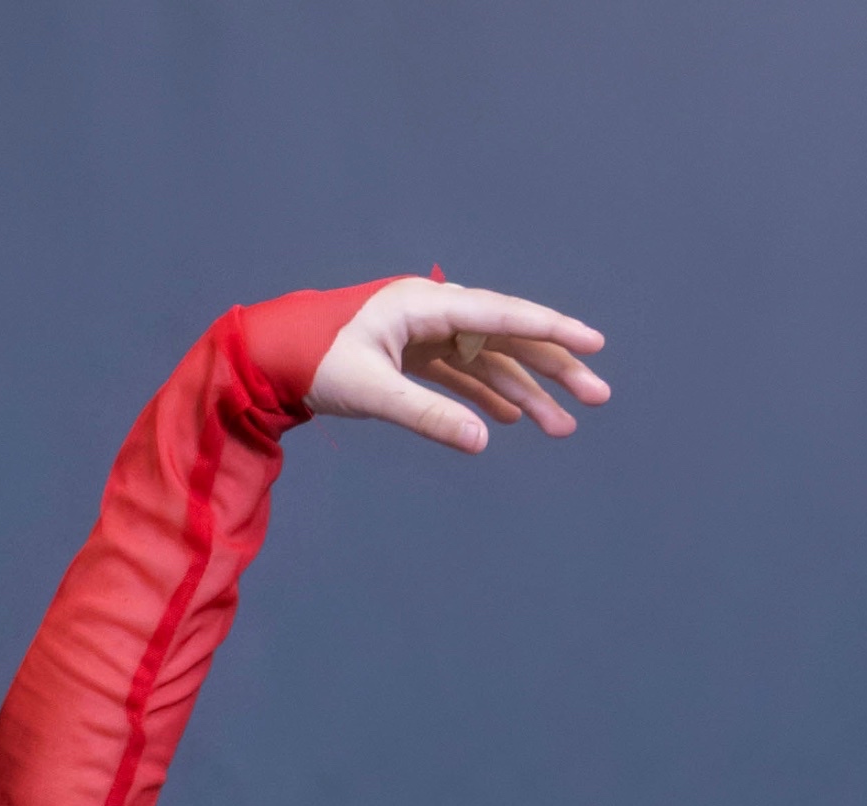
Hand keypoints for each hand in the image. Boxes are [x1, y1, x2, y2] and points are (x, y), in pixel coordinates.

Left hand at [306, 278, 608, 453]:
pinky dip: (486, 397)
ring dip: (525, 393)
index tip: (594, 344)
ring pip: (489, 361)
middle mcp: (433, 312)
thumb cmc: (313, 362)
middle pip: (508, 338)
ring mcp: (425, 333)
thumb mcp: (371, 393)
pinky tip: (511, 420)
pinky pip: (461, 375)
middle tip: (597, 397)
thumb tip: (482, 440)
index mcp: (426, 305)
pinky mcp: (412, 355)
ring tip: (561, 428)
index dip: (552, 332)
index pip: (503, 316)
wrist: (269, 356)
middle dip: (554, 370)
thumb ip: (428, 415)